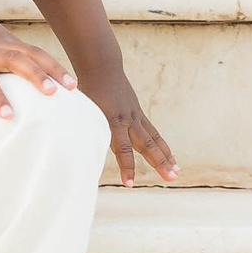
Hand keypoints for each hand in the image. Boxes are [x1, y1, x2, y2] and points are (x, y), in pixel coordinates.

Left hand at [0, 3, 77, 119]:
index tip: (9, 115)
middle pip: (14, 60)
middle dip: (34, 75)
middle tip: (51, 92)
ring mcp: (4, 42)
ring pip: (33, 53)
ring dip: (53, 68)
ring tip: (72, 86)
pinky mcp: (15, 41)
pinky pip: (38, 52)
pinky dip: (54, 64)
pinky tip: (70, 80)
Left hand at [79, 69, 178, 186]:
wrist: (101, 68)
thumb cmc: (86, 91)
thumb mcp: (82, 111)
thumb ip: (85, 130)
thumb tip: (75, 154)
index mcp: (112, 120)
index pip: (122, 148)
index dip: (127, 167)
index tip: (130, 184)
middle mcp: (127, 119)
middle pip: (146, 144)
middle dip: (159, 162)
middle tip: (170, 179)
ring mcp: (135, 116)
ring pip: (154, 139)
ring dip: (166, 157)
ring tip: (176, 173)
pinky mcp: (139, 113)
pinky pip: (153, 133)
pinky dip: (162, 146)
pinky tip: (170, 158)